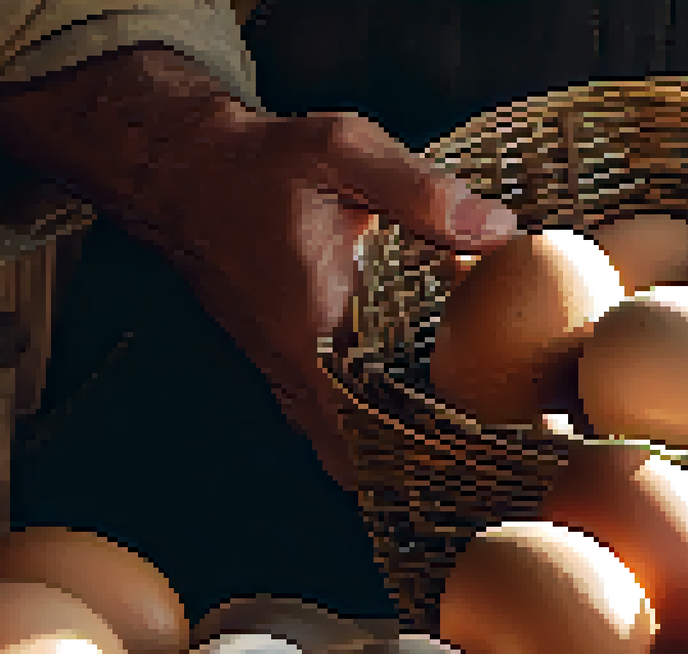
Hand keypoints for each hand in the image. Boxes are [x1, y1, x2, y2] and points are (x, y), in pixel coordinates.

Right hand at [0, 47, 519, 492]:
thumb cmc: (264, 166)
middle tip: (495, 457)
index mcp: (319, 328)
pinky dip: (374, 433)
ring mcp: (289, 377)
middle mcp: (299, 368)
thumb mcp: (343, 154)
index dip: (436, 450)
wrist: (189, 177)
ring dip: (400, 455)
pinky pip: (333, 428)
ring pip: (346, 451)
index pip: (380, 424)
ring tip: (470, 445)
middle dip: (429, 466)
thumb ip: (421, 191)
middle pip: (368, 458)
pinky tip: (423, 411)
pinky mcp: (288, 372)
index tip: (492, 451)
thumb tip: (498, 230)